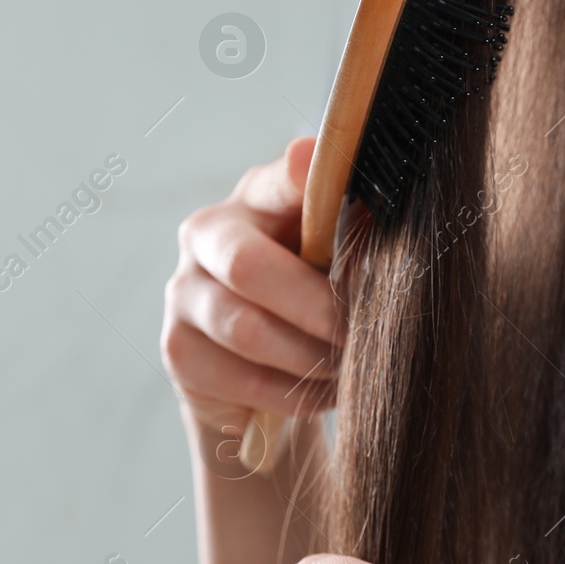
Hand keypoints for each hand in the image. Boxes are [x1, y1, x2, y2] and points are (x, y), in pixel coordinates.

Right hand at [162, 138, 342, 453]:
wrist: (270, 367)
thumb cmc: (315, 295)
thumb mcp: (340, 259)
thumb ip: (356, 237)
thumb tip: (385, 227)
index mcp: (257, 198)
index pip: (277, 182)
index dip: (298, 179)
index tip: (321, 170)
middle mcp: (206, 234)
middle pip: (248, 266)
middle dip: (316, 307)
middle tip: (362, 333)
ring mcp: (184, 292)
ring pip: (247, 331)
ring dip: (310, 357)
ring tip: (348, 367)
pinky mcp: (179, 351)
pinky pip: (244, 380)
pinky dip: (294, 393)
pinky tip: (322, 390)